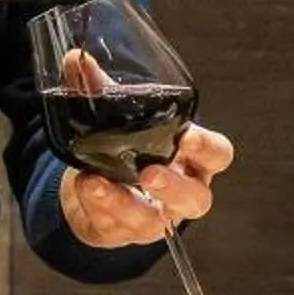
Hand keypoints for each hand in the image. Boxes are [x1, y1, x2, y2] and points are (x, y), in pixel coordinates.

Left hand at [59, 100, 235, 253]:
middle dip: (173, 188)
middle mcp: (181, 194)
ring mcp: (155, 218)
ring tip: (96, 182)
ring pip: (151, 220)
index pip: (217, 156)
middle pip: (196, 199)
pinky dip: (96, 206)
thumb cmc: (128, 151)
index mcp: (193, 160)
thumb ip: (102, 91)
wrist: (100, 192)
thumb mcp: (121, 120)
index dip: (207, 148)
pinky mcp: (124, 233)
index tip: (187, 135)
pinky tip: (84, 187)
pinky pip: (114, 226)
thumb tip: (75, 61)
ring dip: (122, 201)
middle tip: (149, 174)